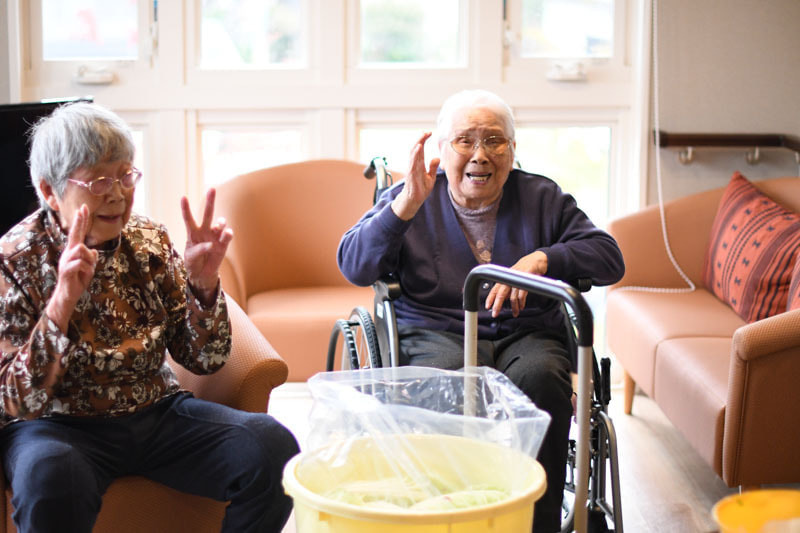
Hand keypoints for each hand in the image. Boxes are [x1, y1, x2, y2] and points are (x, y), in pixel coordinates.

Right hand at [46, 205, 97, 331]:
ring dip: (90, 261)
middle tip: (83, 208)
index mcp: (74, 252)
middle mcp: (68, 253)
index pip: (78, 233)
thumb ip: (90, 259)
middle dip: (80, 221)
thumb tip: (94, 251)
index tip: (83, 208)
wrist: (68, 295)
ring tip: (87, 270)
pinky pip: (81, 263)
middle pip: (75, 235)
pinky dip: (87, 269)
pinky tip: (84, 275)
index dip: (81, 221)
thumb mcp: (88, 269)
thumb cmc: (78, 280)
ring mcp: (66, 260)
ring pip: (83, 250)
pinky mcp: (66, 270)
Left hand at [181, 189, 233, 300]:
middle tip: (212, 189)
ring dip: (221, 222)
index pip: (188, 219)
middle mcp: (205, 231)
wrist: (203, 273)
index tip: (183, 197)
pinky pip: (227, 236)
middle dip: (210, 201)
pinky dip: (227, 235)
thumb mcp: (191, 257)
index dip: (186, 208)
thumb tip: (211, 245)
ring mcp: (215, 237)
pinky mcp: (223, 244)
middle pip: (208, 214)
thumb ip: (199, 250)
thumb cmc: (193, 262)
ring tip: (221, 224)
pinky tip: (227, 234)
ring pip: (220, 224)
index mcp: (192, 233)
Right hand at [391, 131, 439, 220]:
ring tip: (422, 135)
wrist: (414, 200)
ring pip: (413, 153)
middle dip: (420, 138)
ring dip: (418, 143)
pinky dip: (415, 153)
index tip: (429, 132)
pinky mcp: (411, 174)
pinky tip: (419, 147)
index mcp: (418, 163)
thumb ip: (432, 167)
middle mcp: (414, 164)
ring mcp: (412, 168)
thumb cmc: (420, 189)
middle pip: (416, 148)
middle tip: (426, 131)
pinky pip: (413, 161)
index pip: (420, 148)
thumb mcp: (430, 177)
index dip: (423, 139)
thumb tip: (437, 158)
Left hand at [485, 251, 547, 317]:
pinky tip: (521, 306)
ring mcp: (518, 278)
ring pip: (513, 296)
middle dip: (497, 305)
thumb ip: (508, 288)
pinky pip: (522, 294)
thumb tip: (503, 299)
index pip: (494, 289)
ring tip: (515, 313)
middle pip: (501, 293)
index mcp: (505, 277)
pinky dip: (522, 302)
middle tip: (495, 314)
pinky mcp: (526, 279)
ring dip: (514, 307)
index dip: (490, 298)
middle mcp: (510, 277)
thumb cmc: (524, 269)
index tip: (487, 306)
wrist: (536, 260)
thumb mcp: (514, 278)